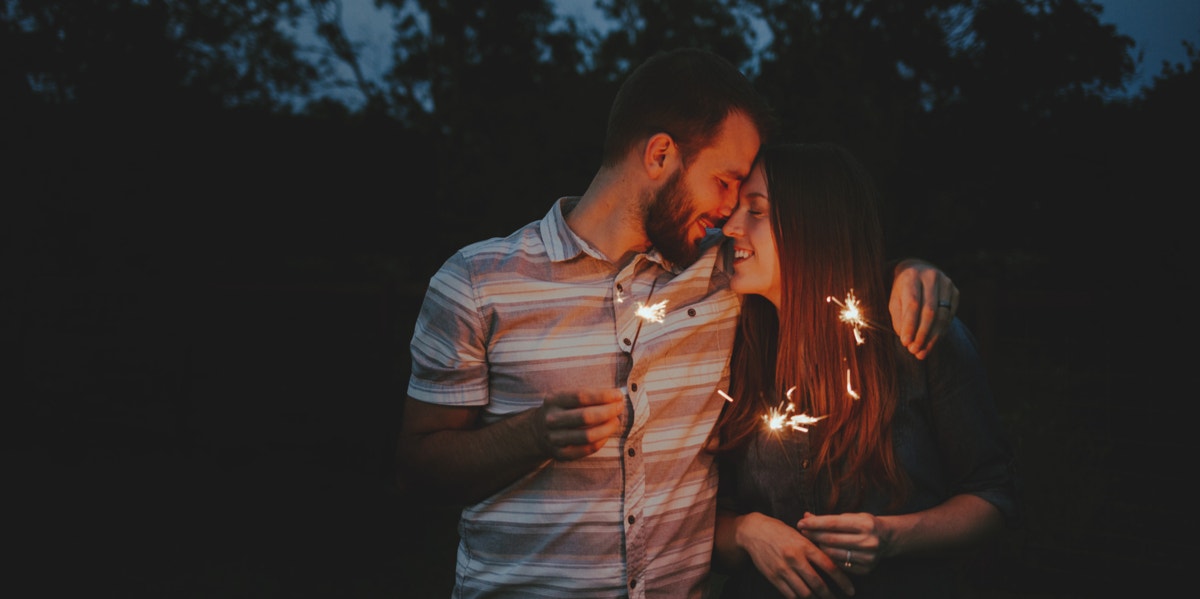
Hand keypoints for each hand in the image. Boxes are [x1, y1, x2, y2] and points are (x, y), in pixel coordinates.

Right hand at [531, 388, 624, 460]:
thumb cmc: (562, 409)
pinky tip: (607, 434)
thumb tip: (617, 396)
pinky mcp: (561, 454)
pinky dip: (601, 441)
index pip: (581, 396)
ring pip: (588, 436)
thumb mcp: (566, 396)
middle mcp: (551, 419)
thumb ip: (589, 395)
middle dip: (608, 411)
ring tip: (616, 421)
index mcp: (553, 400)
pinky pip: (587, 449)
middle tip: (620, 407)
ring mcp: (554, 438)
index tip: (618, 395)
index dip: (603, 396)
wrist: (539, 431)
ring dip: (607, 428)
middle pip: (586, 417)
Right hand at [735, 512, 854, 598]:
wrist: (754, 531)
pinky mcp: (773, 577)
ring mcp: (783, 569)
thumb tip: (836, 562)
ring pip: (804, 592)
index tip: (850, 590)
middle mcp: (795, 558)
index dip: (842, 581)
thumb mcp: (800, 535)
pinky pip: (790, 594)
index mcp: (805, 546)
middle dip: (830, 595)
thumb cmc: (781, 532)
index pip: (829, 566)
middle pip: (818, 583)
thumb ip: (816, 547)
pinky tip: (806, 598)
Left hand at [796, 511, 885, 575]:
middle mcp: (868, 541)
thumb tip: (806, 516)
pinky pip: (840, 565)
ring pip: (833, 553)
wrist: (886, 539)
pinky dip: (829, 558)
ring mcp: (868, 557)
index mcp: (865, 524)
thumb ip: (828, 518)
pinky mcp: (866, 569)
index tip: (801, 522)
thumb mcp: (850, 517)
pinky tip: (824, 551)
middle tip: (802, 531)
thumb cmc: (863, 524)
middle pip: (831, 539)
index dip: (814, 523)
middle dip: (813, 535)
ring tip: (812, 541)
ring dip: (819, 547)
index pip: (833, 524)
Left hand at [889, 258, 958, 359]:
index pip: (913, 304)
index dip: (910, 325)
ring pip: (942, 315)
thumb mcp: (895, 301)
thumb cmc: (903, 291)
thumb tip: (907, 340)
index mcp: (911, 277)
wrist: (919, 271)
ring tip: (922, 352)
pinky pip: (950, 316)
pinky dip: (941, 331)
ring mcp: (946, 283)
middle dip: (922, 334)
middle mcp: (931, 277)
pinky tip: (932, 342)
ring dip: (933, 337)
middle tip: (914, 351)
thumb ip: (899, 319)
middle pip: (929, 311)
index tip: (905, 343)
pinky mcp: (955, 292)